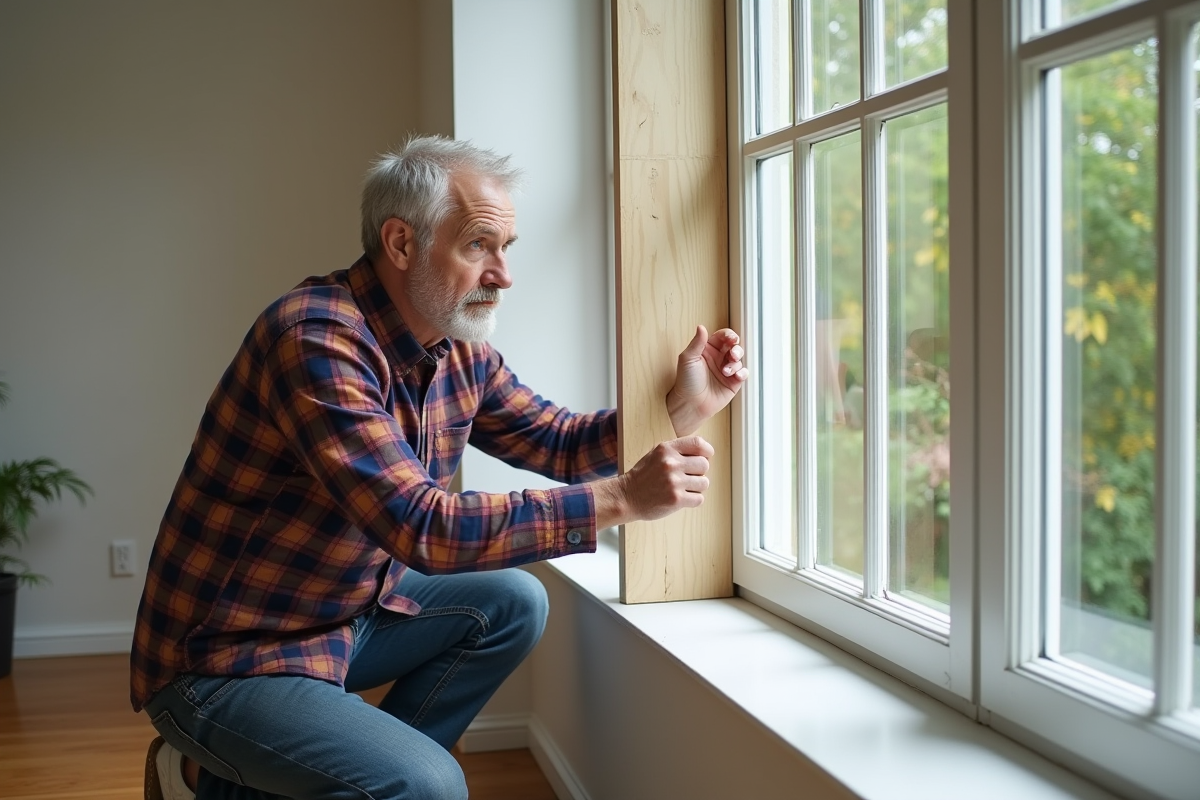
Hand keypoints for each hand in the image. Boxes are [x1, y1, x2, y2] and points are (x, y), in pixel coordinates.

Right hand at [592, 437, 713, 526]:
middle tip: (688, 477)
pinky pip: (699, 498)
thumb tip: (705, 454)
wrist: (626, 497)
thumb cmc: (643, 476)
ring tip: (683, 489)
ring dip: (696, 487)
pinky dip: (692, 500)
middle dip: (699, 472)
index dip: (707, 451)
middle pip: (704, 464)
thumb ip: (677, 451)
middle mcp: (671, 463)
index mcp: (666, 449)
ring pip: (704, 483)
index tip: (706, 457)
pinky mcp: (676, 499)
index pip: (698, 444)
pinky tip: (680, 498)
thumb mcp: (656, 454)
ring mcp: (674, 482)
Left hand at [666, 325, 748, 436]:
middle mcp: (718, 358)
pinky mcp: (733, 383)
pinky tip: (736, 376)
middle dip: (736, 348)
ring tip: (726, 371)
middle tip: (732, 354)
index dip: (729, 336)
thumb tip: (701, 327)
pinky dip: (742, 372)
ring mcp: (726, 370)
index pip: (722, 337)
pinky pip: (743, 373)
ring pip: (739, 359)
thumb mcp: (688, 359)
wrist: (690, 404)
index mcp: (707, 349)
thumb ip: (697, 342)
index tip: (731, 339)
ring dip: (736, 362)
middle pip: (734, 346)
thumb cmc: (686, 382)